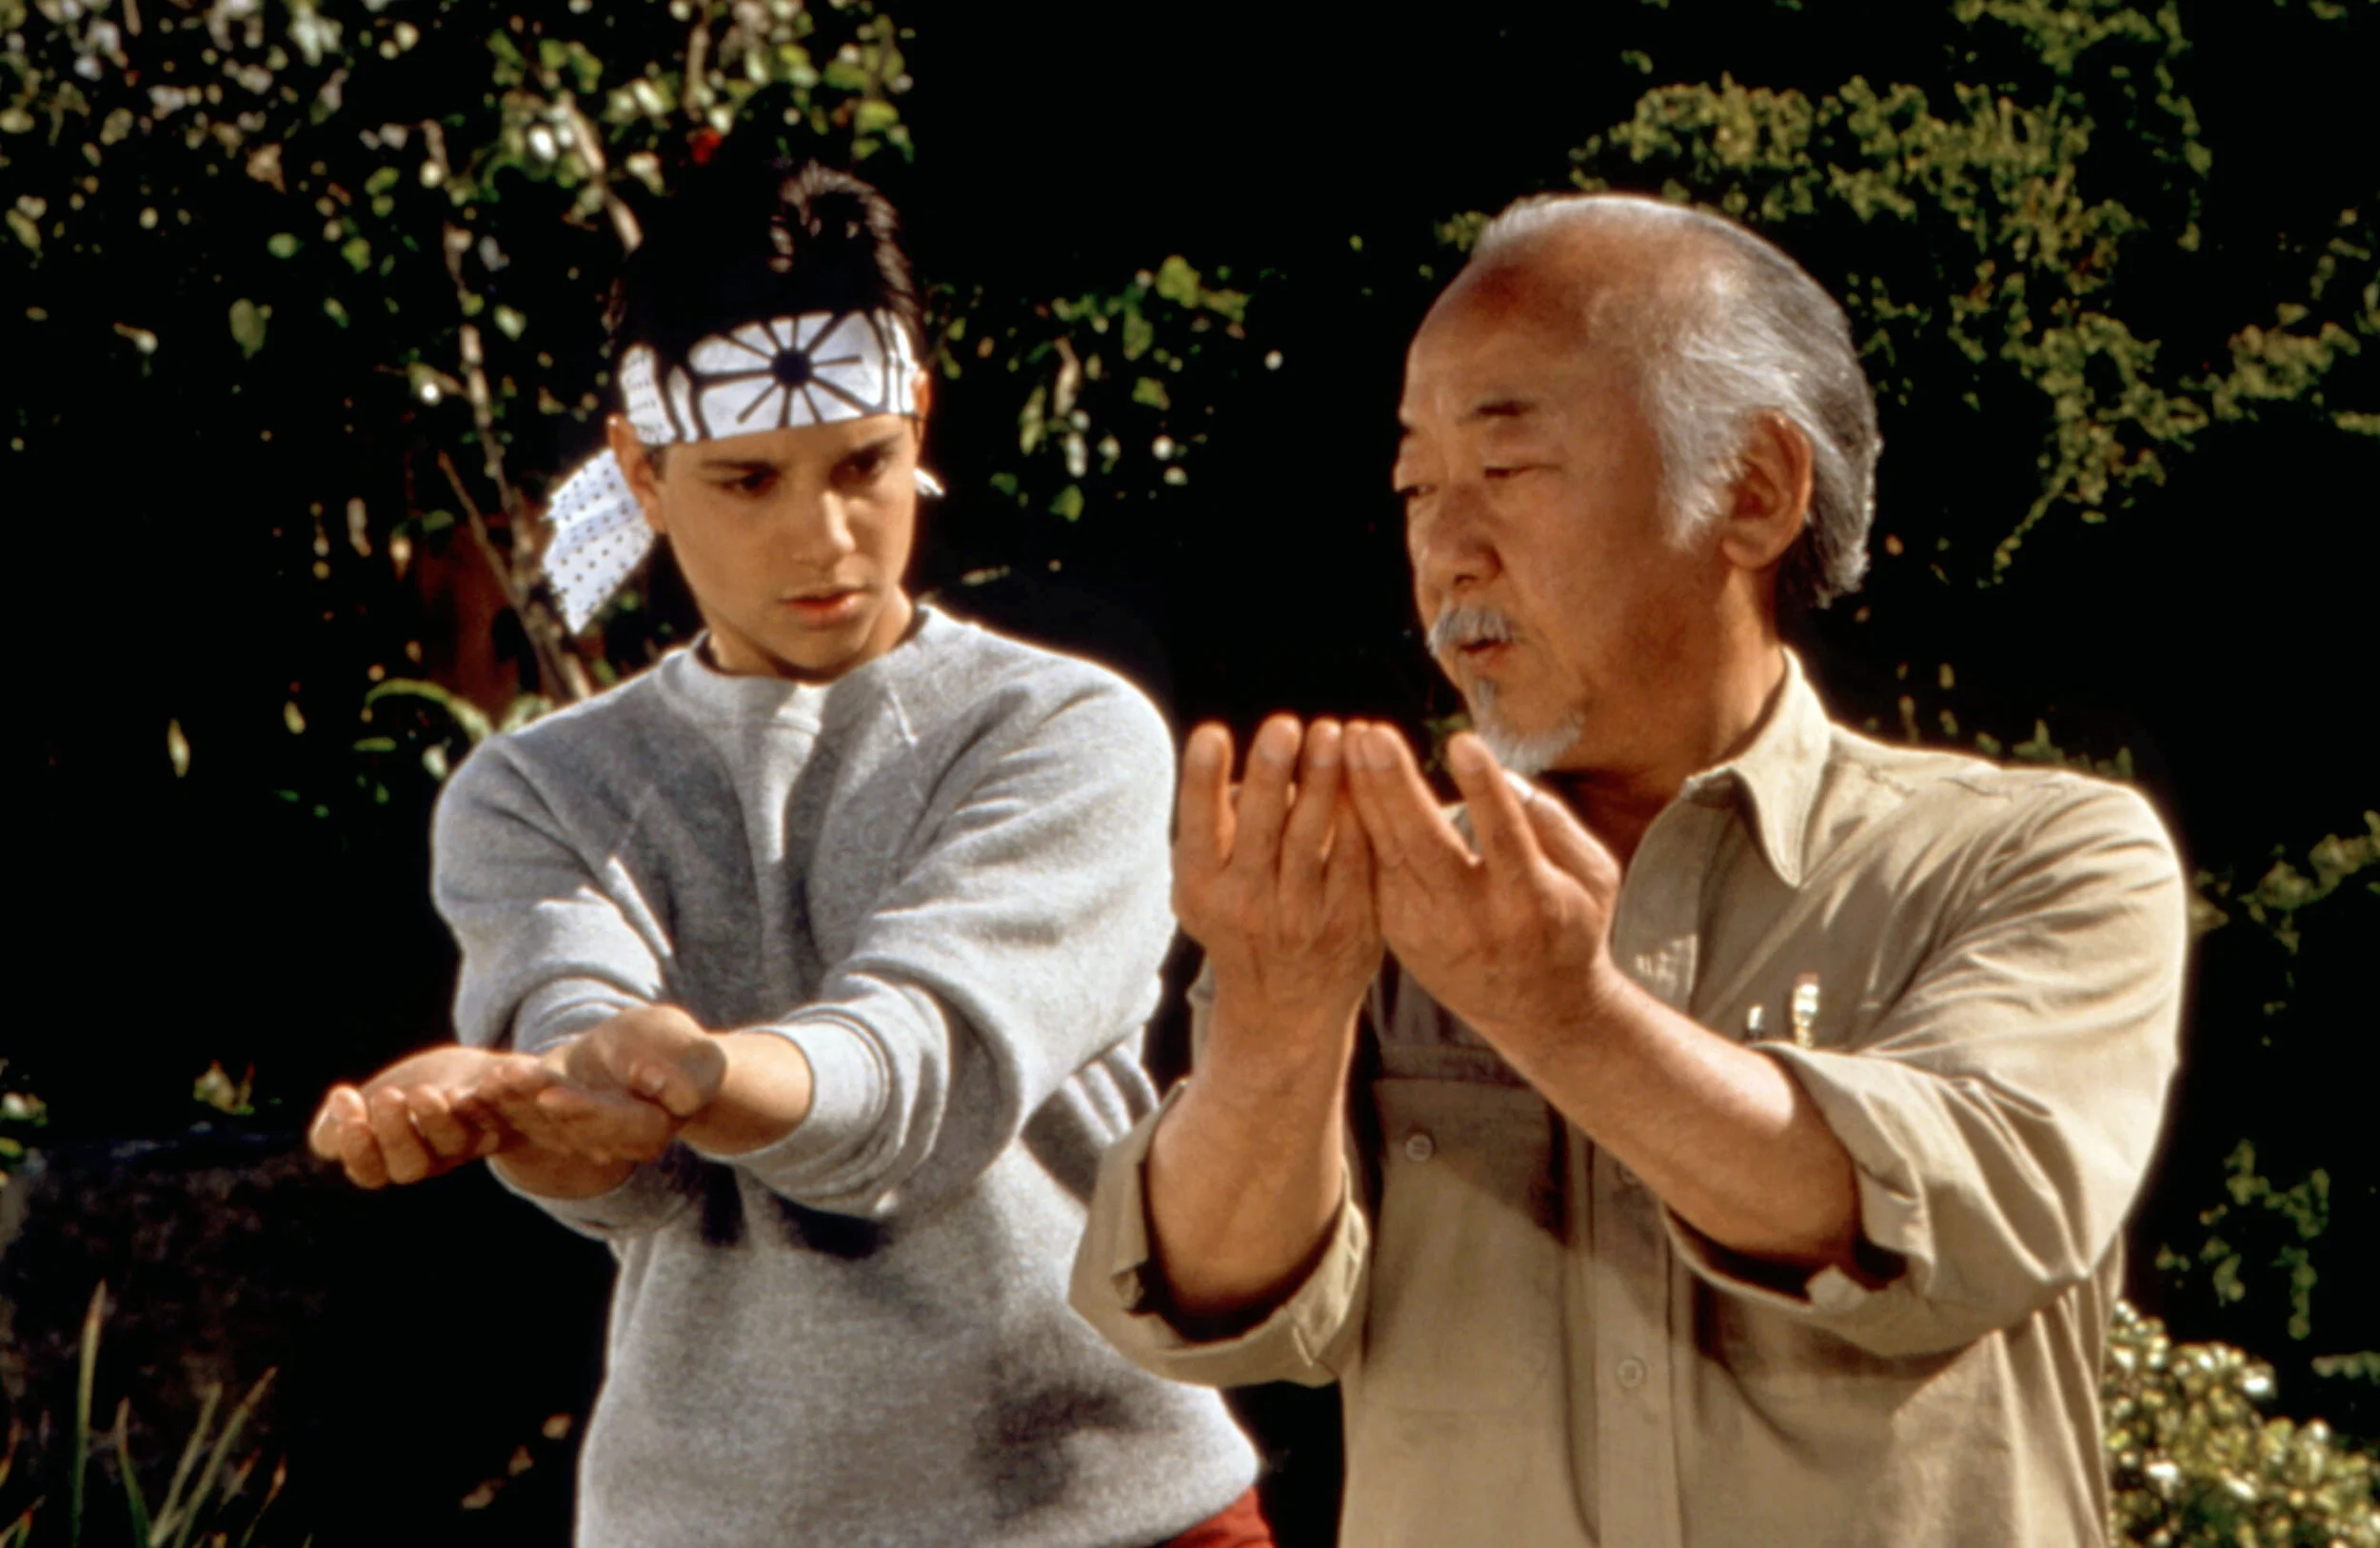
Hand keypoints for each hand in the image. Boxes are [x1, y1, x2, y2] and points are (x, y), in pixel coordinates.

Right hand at [308, 1044, 521, 1188]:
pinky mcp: (503, 1113)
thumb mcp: (370, 1105)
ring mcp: (471, 1140)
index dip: (358, 1150)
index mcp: (395, 1159)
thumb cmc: (411, 1094)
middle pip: (411, 1166)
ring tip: (420, 1092)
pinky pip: (496, 1117)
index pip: (372, 1172)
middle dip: (395, 1135)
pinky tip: (465, 1087)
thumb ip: (340, 1121)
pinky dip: (483, 1104)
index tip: (349, 1118)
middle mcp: (434, 1158)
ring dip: (436, 1119)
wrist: (475, 1076)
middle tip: (386, 1097)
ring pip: (454, 1142)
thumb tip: (340, 1104)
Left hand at [470, 1005, 724, 1166]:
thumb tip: (672, 1090)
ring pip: (537, 1127)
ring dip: (505, 1109)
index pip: (616, 1123)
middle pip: (568, 1129)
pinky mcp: (545, 1132)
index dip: (583, 1110)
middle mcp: (608, 1147)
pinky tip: (466, 1093)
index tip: (550, 1092)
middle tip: (496, 1083)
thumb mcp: (684, 1048)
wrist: (645, 1054)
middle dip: (530, 1108)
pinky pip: (518, 1121)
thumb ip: (680, 1068)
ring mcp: (575, 1142)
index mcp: (650, 1131)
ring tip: (476, 1086)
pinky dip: (495, 1108)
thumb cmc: (669, 1045)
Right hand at [1176, 715, 1381, 1045]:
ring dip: (1323, 782)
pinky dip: (1357, 812)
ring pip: (1312, 838)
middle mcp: (1246, 904)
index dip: (1202, 781)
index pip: (1198, 828)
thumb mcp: (1205, 885)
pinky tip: (1364, 771)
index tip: (1212, 733)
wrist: (1284, 1007)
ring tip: (1331, 733)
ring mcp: (1300, 916)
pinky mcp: (1349, 922)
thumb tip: (1237, 758)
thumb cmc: (1237, 917)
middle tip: (1285, 725)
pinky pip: (1355, 857)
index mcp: (1202, 889)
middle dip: (1273, 774)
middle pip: (1261, 830)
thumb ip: (1213, 828)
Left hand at [1342, 724, 1623, 1053]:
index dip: (1483, 788)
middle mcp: (1475, 918)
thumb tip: (1503, 774)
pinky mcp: (1399, 934)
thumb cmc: (1571, 925)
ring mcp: (1429, 930)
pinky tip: (1344, 782)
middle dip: (1396, 786)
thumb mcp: (1593, 878)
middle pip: (1428, 845)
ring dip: (1367, 796)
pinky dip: (1358, 825)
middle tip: (1371, 734)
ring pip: (1391, 854)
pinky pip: (1375, 870)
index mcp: (1531, 901)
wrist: (1538, 1013)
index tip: (1461, 741)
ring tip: (1349, 742)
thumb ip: (1555, 825)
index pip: (1505, 837)